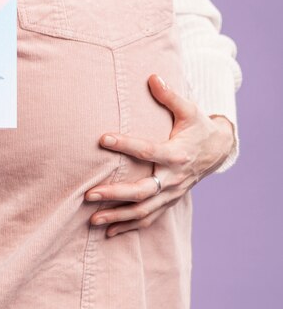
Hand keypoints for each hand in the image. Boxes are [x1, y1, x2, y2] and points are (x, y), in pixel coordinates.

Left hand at [85, 74, 234, 237]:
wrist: (217, 151)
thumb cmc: (197, 128)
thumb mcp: (188, 110)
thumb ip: (169, 95)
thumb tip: (152, 76)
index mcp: (176, 154)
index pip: (147, 150)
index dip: (126, 144)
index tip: (103, 138)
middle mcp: (173, 178)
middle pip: (143, 191)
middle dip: (116, 195)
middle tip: (89, 194)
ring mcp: (171, 194)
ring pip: (143, 211)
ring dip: (117, 217)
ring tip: (92, 219)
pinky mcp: (169, 202)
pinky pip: (149, 219)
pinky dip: (129, 227)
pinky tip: (108, 233)